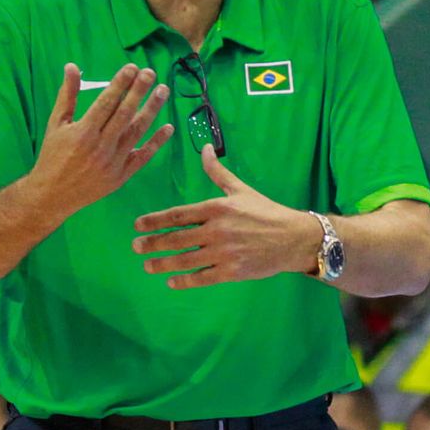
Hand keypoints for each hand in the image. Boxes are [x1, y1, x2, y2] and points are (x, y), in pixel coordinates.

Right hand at [24, 63, 172, 220]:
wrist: (52, 195)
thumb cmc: (52, 155)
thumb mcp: (56, 124)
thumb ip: (67, 95)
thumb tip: (71, 66)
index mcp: (83, 132)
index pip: (107, 102)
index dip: (121, 83)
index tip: (132, 67)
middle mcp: (100, 147)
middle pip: (125, 114)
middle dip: (139, 91)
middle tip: (151, 73)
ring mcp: (113, 162)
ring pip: (137, 131)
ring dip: (152, 110)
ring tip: (163, 91)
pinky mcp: (121, 176)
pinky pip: (143, 156)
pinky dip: (157, 142)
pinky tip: (168, 127)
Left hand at [132, 145, 321, 288]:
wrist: (294, 238)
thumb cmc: (266, 212)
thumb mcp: (240, 189)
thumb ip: (217, 172)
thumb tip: (204, 148)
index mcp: (216, 208)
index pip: (177, 215)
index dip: (154, 220)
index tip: (137, 225)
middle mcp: (216, 230)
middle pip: (176, 239)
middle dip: (152, 244)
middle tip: (135, 247)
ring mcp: (224, 253)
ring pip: (185, 260)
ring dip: (163, 264)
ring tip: (147, 266)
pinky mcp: (232, 272)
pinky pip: (202, 278)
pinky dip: (185, 281)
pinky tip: (171, 281)